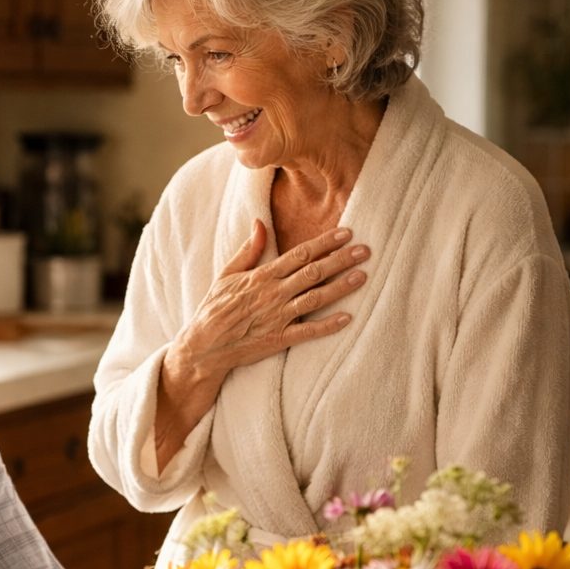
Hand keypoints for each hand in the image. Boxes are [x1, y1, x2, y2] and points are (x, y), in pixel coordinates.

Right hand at [154, 222, 369, 472]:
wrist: (204, 345)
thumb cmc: (214, 308)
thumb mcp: (227, 274)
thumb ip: (248, 249)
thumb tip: (260, 222)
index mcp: (262, 276)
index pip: (300, 254)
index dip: (325, 242)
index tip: (346, 232)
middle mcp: (273, 294)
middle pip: (313, 272)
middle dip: (341, 259)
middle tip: (365, 249)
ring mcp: (277, 317)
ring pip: (315, 298)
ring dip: (341, 287)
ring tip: (363, 276)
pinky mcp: (278, 339)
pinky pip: (308, 331)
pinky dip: (328, 325)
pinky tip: (347, 318)